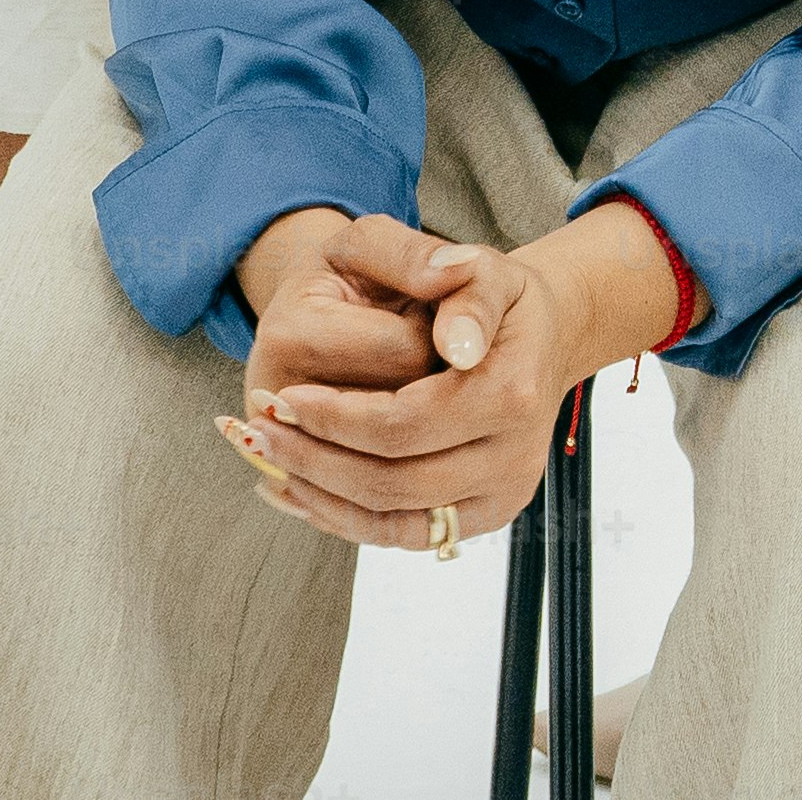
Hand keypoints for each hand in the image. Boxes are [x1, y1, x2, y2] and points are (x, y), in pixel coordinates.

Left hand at [227, 215, 638, 551]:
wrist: (541, 337)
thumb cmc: (495, 298)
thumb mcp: (480, 266)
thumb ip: (463, 289)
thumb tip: (455, 343)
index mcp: (511, 391)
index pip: (404, 423)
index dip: (336, 416)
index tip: (283, 397)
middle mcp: (513, 455)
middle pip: (393, 480)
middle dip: (316, 460)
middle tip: (260, 431)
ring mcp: (501, 494)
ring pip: (392, 519)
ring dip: (321, 495)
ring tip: (270, 460)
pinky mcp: (483, 516)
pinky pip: (404, 534)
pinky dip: (346, 519)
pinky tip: (299, 493)